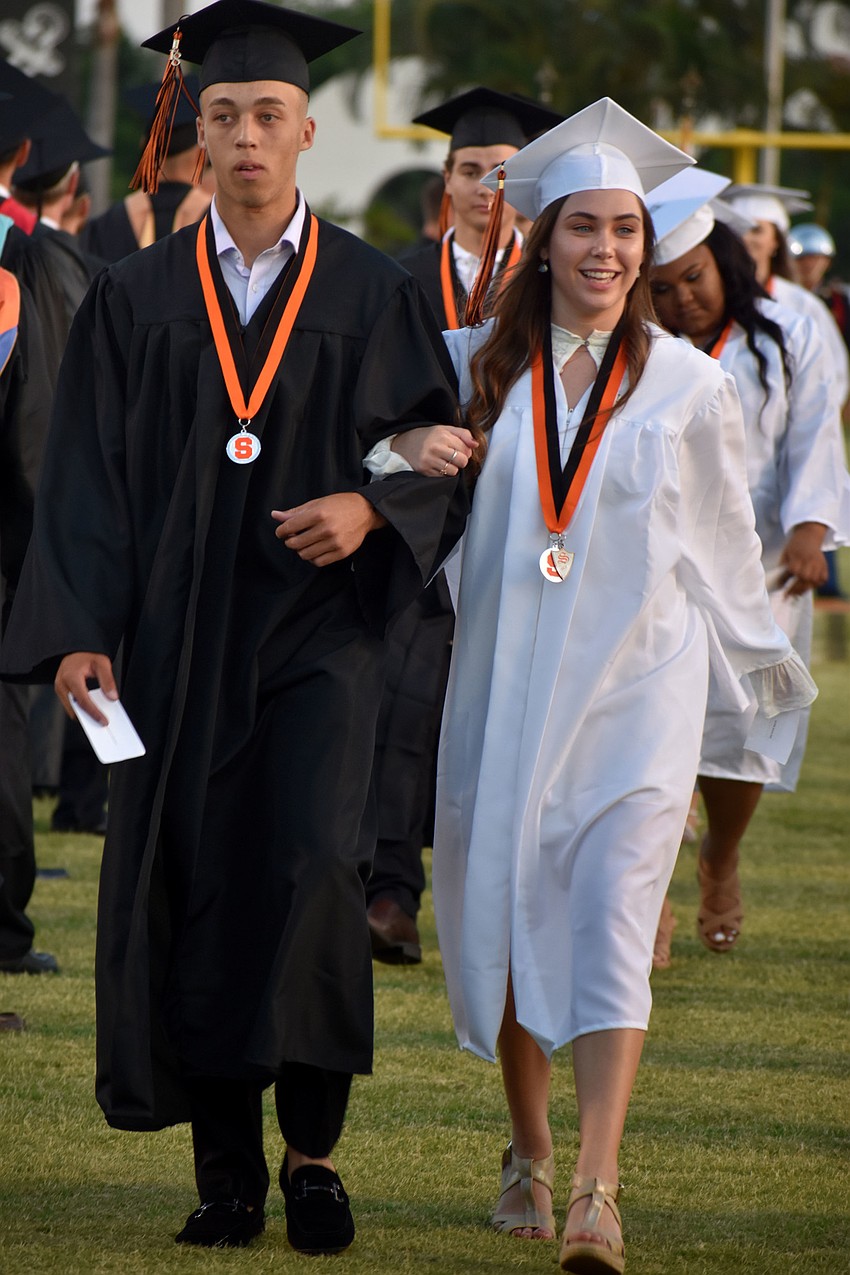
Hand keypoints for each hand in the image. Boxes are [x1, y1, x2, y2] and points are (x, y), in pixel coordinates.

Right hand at [55, 652, 116, 724]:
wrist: (75, 648)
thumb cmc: (87, 654)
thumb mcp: (102, 663)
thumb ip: (108, 680)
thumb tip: (112, 697)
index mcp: (71, 676)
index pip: (83, 700)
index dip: (94, 712)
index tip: (103, 720)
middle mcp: (62, 683)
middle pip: (75, 707)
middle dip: (88, 717)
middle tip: (102, 723)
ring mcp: (59, 688)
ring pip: (71, 708)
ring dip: (84, 714)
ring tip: (98, 718)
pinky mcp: (61, 690)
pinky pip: (70, 704)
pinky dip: (81, 708)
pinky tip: (92, 710)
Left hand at [272, 493, 386, 566]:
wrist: (365, 512)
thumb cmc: (340, 505)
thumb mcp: (316, 503)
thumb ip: (295, 512)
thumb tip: (275, 516)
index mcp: (318, 514)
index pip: (289, 528)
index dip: (281, 531)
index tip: (281, 532)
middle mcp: (326, 529)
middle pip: (295, 543)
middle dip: (290, 541)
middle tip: (294, 537)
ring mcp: (335, 542)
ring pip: (305, 554)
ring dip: (301, 550)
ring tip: (305, 543)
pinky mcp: (341, 552)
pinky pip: (318, 562)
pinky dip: (312, 558)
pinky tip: (315, 549)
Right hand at [391, 424, 477, 476]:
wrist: (404, 444)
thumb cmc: (428, 437)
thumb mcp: (445, 429)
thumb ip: (463, 434)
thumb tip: (476, 444)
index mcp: (443, 435)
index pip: (466, 449)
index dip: (466, 451)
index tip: (460, 450)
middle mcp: (436, 447)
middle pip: (462, 461)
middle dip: (461, 461)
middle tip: (455, 458)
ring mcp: (429, 460)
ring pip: (453, 471)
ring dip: (452, 468)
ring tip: (445, 462)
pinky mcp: (425, 471)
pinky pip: (443, 477)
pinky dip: (443, 473)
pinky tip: (437, 466)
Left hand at [778, 522, 827, 595]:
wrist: (809, 537)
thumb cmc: (794, 547)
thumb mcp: (785, 553)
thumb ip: (783, 567)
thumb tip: (778, 582)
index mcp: (799, 556)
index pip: (793, 571)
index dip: (785, 580)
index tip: (779, 587)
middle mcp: (810, 560)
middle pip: (804, 578)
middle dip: (795, 588)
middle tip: (787, 595)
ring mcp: (819, 564)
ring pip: (813, 581)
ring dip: (804, 588)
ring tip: (796, 593)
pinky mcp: (825, 567)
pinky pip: (822, 580)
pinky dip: (816, 585)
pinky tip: (808, 586)